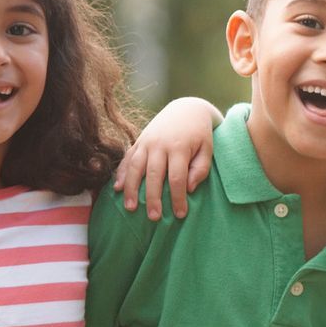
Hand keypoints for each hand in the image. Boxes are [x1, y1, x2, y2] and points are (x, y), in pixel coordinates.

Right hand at [114, 98, 222, 219]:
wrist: (186, 108)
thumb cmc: (200, 134)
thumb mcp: (207, 149)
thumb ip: (201, 169)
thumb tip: (189, 189)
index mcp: (179, 147)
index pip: (177, 178)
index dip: (177, 198)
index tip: (180, 214)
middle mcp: (159, 144)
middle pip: (154, 175)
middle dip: (153, 198)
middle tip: (154, 218)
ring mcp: (146, 141)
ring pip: (135, 167)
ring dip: (132, 189)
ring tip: (130, 208)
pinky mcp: (139, 140)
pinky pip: (127, 158)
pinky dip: (122, 173)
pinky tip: (118, 189)